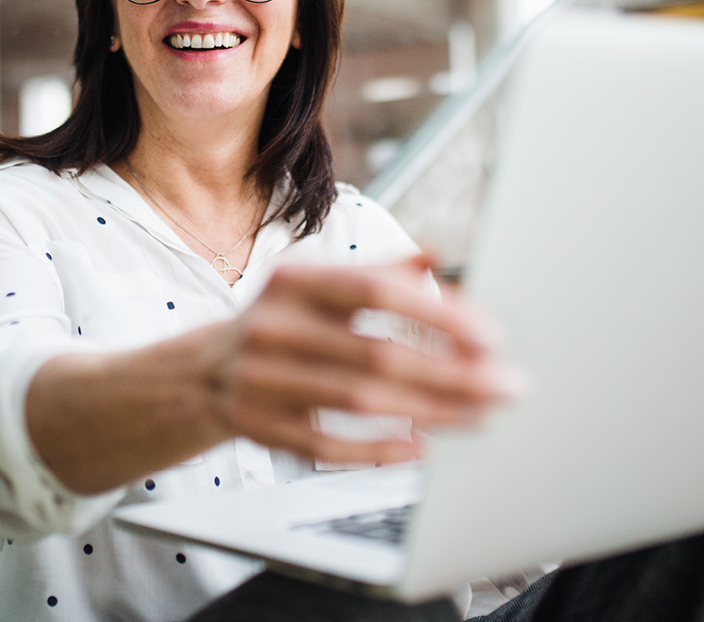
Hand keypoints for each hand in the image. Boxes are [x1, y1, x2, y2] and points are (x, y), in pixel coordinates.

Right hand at [208, 254, 525, 466]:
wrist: (196, 373)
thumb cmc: (275, 323)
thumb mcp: (313, 285)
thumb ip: (375, 270)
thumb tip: (436, 254)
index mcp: (293, 281)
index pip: (372, 291)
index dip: (434, 312)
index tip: (489, 334)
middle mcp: (273, 326)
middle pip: (375, 352)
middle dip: (451, 372)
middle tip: (506, 384)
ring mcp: (261, 380)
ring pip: (358, 401)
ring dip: (430, 410)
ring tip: (481, 413)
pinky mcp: (259, 427)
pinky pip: (327, 445)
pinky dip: (378, 450)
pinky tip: (420, 446)